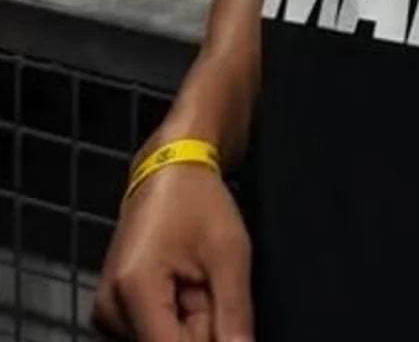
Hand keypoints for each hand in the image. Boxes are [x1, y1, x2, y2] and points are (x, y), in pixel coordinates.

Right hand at [92, 163, 252, 341]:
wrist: (170, 170)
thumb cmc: (200, 202)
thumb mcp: (229, 253)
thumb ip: (234, 312)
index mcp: (133, 292)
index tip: (224, 322)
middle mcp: (110, 311)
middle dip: (202, 329)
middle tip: (213, 287)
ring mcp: (109, 312)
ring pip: (163, 341)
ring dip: (193, 323)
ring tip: (202, 282)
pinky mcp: (115, 310)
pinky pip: (154, 330)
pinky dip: (180, 318)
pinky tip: (190, 288)